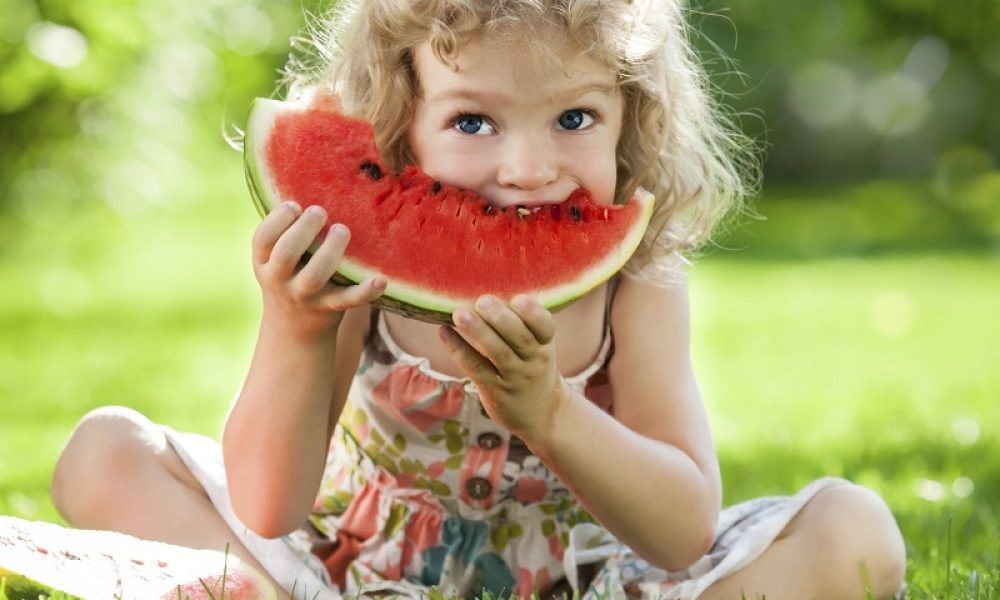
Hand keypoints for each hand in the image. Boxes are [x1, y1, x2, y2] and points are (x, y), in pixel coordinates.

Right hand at [251, 201, 386, 339]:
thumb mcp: (275, 259)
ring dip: (330, 251)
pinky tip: (381, 279)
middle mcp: (280, 280)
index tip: (294, 204)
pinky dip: (366, 291)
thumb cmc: (289, 276)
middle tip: (321, 211)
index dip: (277, 220)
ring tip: (342, 230)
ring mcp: (305, 296)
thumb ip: (286, 232)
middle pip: (286, 254)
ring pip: (315, 275)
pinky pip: (348, 300)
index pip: (263, 239)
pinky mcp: (330, 309)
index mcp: (264, 263)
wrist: (294, 330)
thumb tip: (312, 182)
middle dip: (303, 229)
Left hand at [438, 295, 563, 442]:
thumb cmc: (532, 365)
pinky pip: (476, 368)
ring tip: (459, 314)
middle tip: (483, 300)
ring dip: (478, 332)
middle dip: (501, 318)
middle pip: (520, 338)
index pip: (545, 327)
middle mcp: (533, 360)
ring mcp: (514, 377)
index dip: (534, 314)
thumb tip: (488, 286)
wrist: (540, 413)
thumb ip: (522, 322)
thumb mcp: (539, 345)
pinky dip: (458, 349)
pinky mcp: (495, 390)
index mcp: (545, 343)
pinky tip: (444, 332)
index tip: (519, 299)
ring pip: (497, 353)